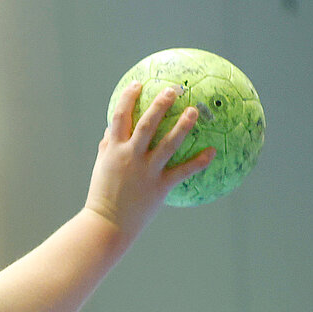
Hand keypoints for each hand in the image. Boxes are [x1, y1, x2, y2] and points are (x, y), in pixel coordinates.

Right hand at [84, 82, 215, 238]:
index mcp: (113, 151)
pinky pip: (183, 171)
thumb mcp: (100, 170)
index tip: (137, 84)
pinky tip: (212, 152)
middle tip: (174, 89)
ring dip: (183, 125)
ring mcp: (145, 171)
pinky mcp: (159, 187)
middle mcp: (130, 157)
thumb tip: (109, 131)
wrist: (106, 226)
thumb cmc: (102, 198)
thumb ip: (106, 148)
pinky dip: (198, 161)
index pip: (119, 117)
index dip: (127, 98)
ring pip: (168, 143)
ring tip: (194, 111)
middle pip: (147, 123)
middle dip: (161, 103)